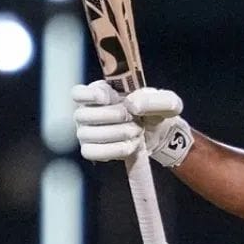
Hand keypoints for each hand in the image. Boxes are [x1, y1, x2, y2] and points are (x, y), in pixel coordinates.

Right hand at [72, 81, 193, 167]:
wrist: (159, 133)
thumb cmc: (156, 112)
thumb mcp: (166, 101)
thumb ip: (155, 99)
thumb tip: (132, 105)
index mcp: (100, 92)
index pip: (77, 93)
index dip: (89, 95)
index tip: (108, 97)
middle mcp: (87, 111)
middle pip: (83, 114)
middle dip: (113, 116)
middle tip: (134, 118)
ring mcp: (86, 131)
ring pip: (87, 134)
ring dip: (117, 133)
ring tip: (137, 131)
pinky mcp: (91, 149)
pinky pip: (91, 152)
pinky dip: (113, 150)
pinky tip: (130, 145)